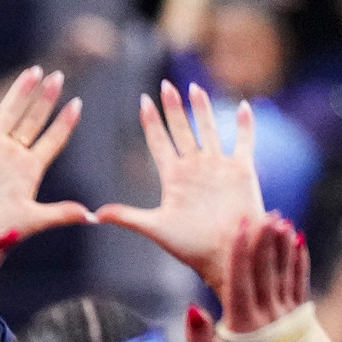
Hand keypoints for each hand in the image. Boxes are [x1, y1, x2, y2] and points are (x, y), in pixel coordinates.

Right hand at [0, 66, 91, 248]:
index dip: (64, 123)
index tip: (77, 103)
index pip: (52, 140)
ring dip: (20, 91)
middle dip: (45, 98)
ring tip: (34, 71)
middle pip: (33, 120)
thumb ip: (58, 214)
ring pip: (8, 112)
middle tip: (58, 76)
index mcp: (28, 170)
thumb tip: (91, 214)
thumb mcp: (28, 221)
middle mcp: (10, 155)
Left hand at [96, 81, 263, 290]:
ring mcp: (218, 167)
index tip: (142, 101)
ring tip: (194, 87)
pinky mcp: (242, 171)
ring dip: (203, 109)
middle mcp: (195, 168)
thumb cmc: (192, 247)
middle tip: (165, 84)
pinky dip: (246, 125)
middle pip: (182, 130)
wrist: (227, 256)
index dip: (152, 122)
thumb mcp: (156, 228)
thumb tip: (95, 215)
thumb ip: (128, 217)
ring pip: (210, 129)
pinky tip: (245, 105)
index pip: (159, 143)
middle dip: (173, 108)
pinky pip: (245, 142)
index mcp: (173, 178)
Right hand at [184, 213, 313, 341]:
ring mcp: (287, 318)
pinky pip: (300, 284)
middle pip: (267, 270)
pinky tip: (299, 242)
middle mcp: (269, 317)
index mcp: (244, 325)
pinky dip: (300, 261)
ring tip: (282, 219)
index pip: (241, 279)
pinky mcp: (298, 320)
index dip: (242, 250)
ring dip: (284, 246)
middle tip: (264, 212)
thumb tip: (193, 309)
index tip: (241, 225)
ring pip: (286, 273)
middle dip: (265, 240)